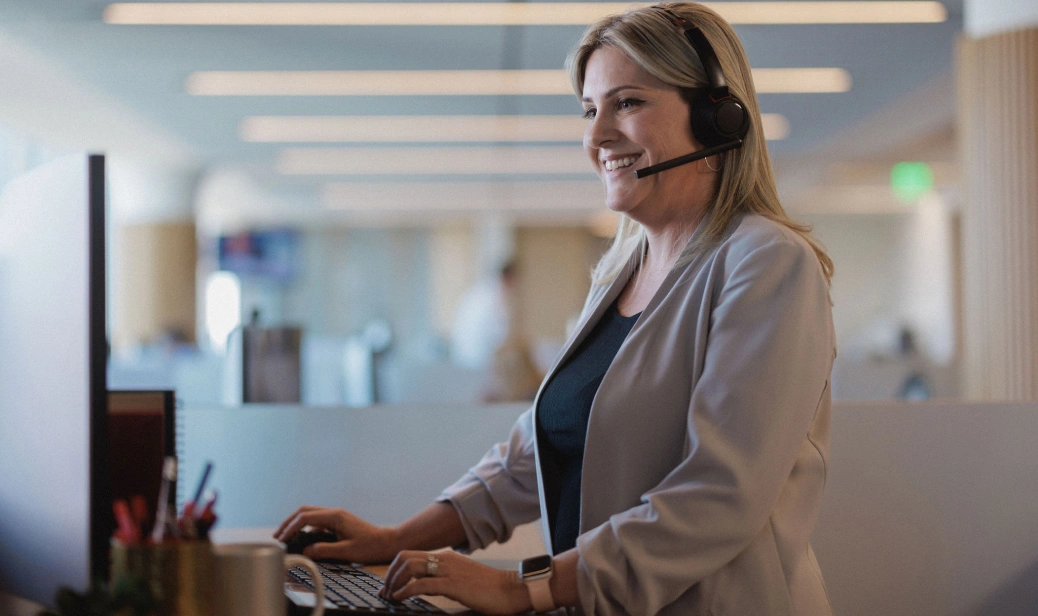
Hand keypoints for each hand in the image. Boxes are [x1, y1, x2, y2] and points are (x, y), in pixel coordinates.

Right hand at [273, 505, 400, 562]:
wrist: (387, 542)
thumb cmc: (370, 546)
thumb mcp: (346, 551)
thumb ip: (324, 550)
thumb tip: (305, 551)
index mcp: (335, 516)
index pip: (305, 517)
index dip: (290, 528)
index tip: (282, 540)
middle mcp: (334, 513)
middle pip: (304, 511)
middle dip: (289, 522)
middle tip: (277, 536)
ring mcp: (336, 516)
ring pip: (309, 514)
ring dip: (296, 523)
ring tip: (285, 537)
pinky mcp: (337, 522)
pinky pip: (317, 521)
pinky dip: (305, 527)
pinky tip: (301, 539)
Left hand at [379, 550, 531, 615]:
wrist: (510, 590)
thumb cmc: (489, 587)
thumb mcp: (462, 577)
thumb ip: (444, 577)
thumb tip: (425, 584)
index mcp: (446, 557)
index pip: (411, 555)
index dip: (394, 569)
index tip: (389, 585)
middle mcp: (444, 559)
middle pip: (405, 558)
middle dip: (390, 575)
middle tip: (385, 591)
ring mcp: (448, 570)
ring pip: (410, 567)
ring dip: (394, 582)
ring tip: (390, 595)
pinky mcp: (453, 584)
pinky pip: (421, 584)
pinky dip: (405, 591)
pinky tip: (401, 599)